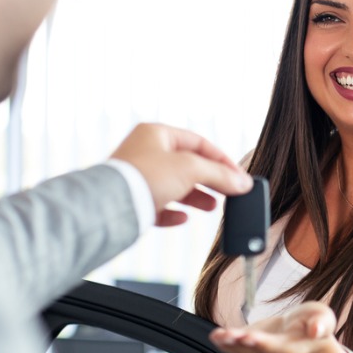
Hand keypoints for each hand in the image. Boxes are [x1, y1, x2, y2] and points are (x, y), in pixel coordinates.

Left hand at [110, 123, 252, 226]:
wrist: (110, 205)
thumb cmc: (145, 176)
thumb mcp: (191, 169)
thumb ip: (220, 175)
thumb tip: (243, 182)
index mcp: (157, 134)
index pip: (199, 143)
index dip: (222, 159)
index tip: (238, 176)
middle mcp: (145, 152)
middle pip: (188, 165)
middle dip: (210, 180)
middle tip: (229, 192)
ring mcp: (138, 176)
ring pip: (174, 185)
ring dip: (196, 197)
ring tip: (212, 207)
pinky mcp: (132, 200)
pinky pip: (158, 205)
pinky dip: (173, 212)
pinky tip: (183, 219)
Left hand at [210, 302, 336, 352]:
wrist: (304, 334)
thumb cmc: (314, 322)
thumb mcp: (324, 318)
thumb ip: (322, 324)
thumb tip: (316, 331)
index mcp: (295, 351)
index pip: (279, 350)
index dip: (264, 344)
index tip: (251, 337)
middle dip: (242, 345)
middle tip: (229, 336)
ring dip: (229, 345)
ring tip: (217, 335)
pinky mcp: (249, 350)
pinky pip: (235, 349)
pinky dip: (224, 343)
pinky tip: (215, 336)